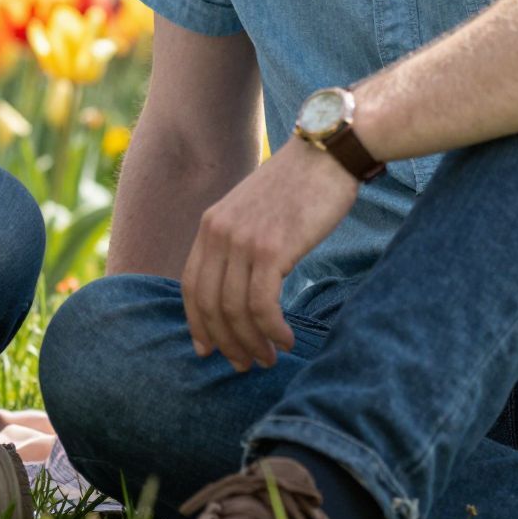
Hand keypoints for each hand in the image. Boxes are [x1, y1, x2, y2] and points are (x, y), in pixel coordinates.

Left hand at [182, 140, 359, 371]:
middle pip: (209, 305)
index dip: (197, 323)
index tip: (207, 349)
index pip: (190, 286)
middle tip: (245, 365)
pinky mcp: (271, 249)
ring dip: (252, 343)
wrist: (326, 153)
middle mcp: (218, 233)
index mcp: (211, 224)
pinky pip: (261, 305)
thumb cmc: (299, 186)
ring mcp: (242, 241)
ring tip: (270, 358)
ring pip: (235, 310)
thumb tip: (239, 284)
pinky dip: (272, 330)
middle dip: (225, 342)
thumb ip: (240, 242)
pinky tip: (286, 340)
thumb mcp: (254, 211)